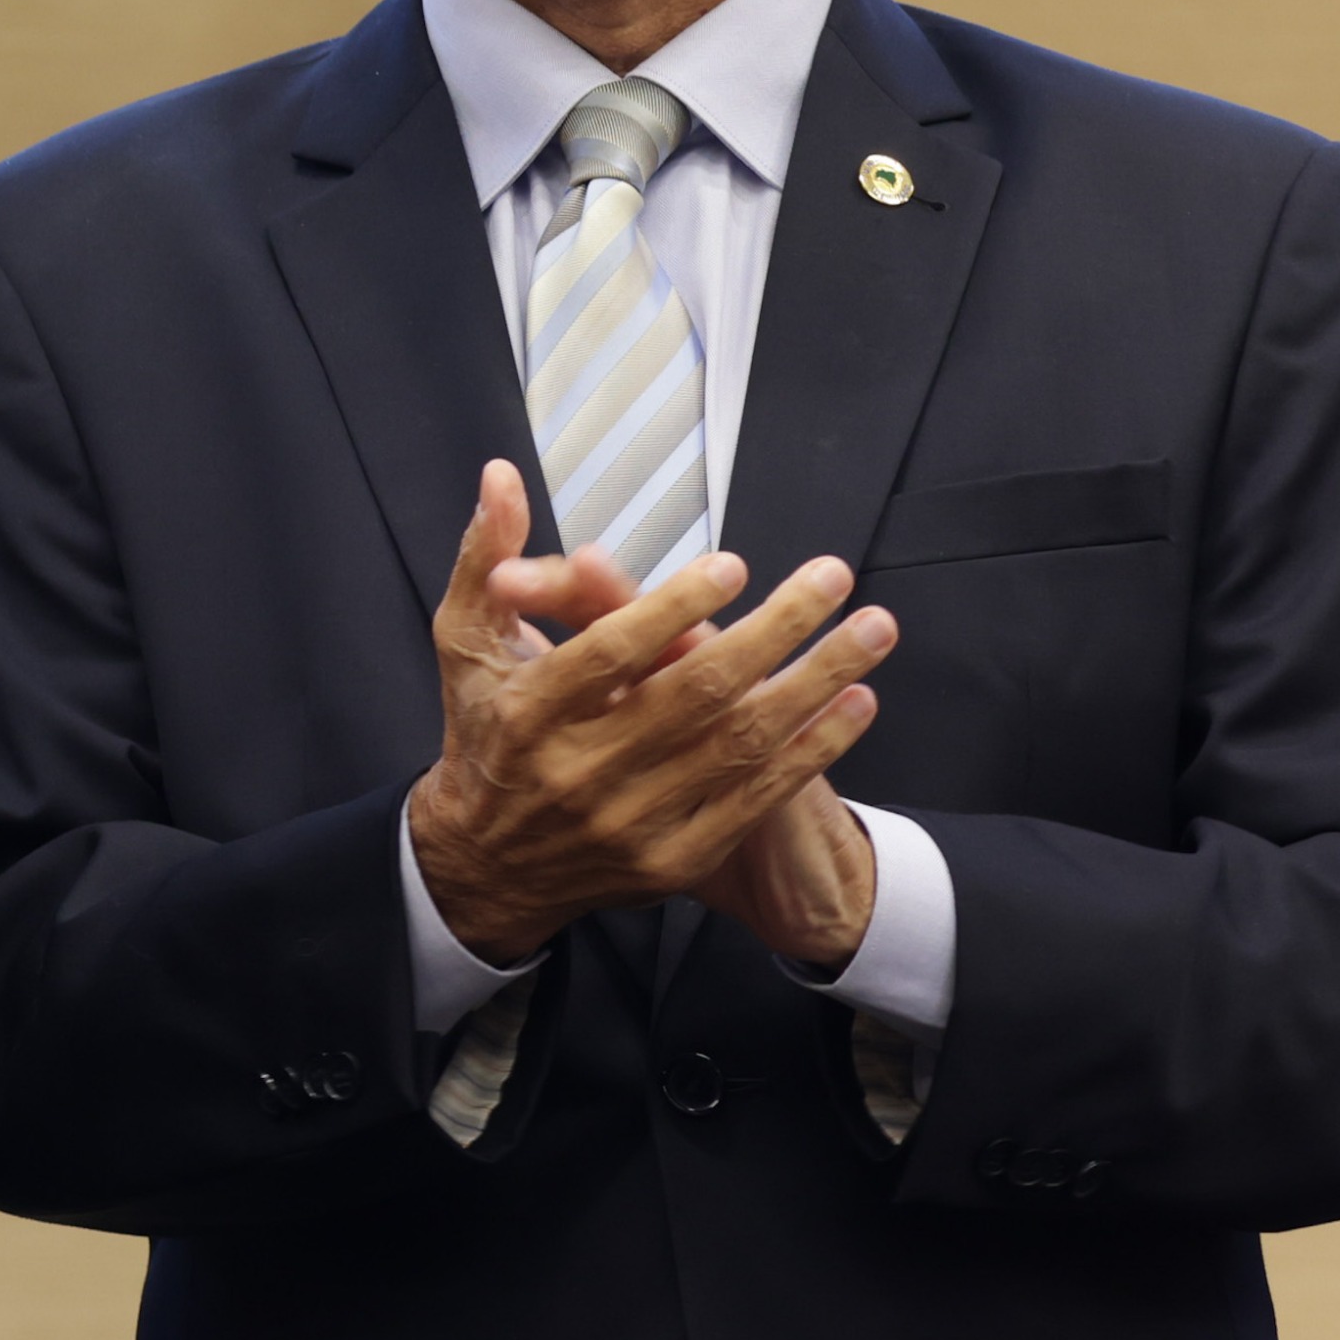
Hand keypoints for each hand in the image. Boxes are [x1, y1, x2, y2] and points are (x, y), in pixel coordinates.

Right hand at [407, 457, 895, 969]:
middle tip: (832, 578)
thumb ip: (486, 557)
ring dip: (816, 681)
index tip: (734, 567)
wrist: (488, 864)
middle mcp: (577, 770)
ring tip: (871, 629)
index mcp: (526, 710)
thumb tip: (500, 475)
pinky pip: (755, 798)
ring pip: (739, 742)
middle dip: (776, 628)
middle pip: (695, 691)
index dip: (674, 605)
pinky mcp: (670, 861)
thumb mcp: (468, 642)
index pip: (610, 651)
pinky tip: (854, 703)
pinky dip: (811, 749)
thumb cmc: (484, 733)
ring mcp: (628, 822)